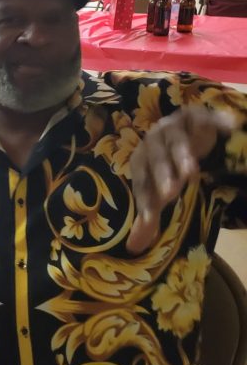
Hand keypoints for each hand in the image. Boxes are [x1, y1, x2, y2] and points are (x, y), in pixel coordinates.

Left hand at [126, 106, 237, 254]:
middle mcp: (153, 140)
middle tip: (170, 193)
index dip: (145, 198)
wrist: (183, 130)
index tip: (150, 216)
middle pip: (156, 159)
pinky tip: (231, 127)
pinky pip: (207, 118)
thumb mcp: (158, 190)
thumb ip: (149, 217)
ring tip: (191, 171)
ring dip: (183, 155)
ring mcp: (174, 125)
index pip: (141, 181)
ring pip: (176, 140)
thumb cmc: (168, 166)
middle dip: (163, 175)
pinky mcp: (198, 115)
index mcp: (141, 159)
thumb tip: (134, 249)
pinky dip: (217, 122)